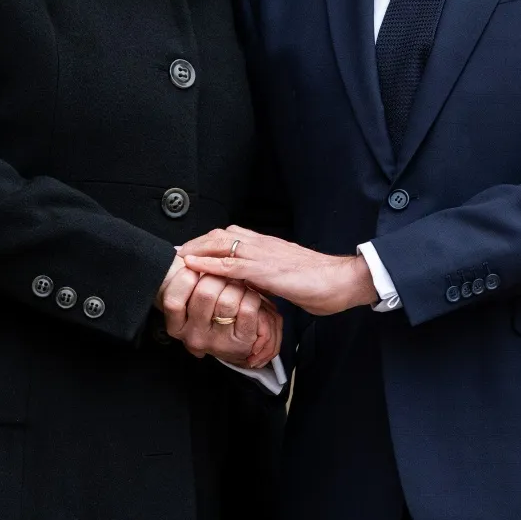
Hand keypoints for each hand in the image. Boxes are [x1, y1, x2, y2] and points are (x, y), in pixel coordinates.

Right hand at [158, 255, 281, 367]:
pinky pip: (247, 308)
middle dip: (217, 276)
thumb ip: (186, 280)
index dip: (185, 277)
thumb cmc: (213, 308)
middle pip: (204, 293)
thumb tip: (184, 255)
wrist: (240, 335)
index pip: (173, 300)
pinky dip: (251, 296)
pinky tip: (249, 296)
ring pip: (228, 300)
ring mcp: (217, 342)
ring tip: (237, 286)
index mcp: (176, 326)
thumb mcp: (192, 297)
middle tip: (222, 275)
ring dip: (236, 286)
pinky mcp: (241, 342)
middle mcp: (194, 337)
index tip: (194, 265)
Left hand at [179, 227, 378, 316]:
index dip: (206, 242)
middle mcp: (263, 244)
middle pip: (220, 235)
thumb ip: (268, 275)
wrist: (344, 281)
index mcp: (268, 245)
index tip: (189, 251)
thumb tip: (253, 283)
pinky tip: (196, 268)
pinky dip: (211, 265)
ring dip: (197, 251)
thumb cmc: (320, 282)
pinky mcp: (269, 271)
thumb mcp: (287, 277)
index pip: (230, 236)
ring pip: (222, 245)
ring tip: (178, 259)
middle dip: (195, 244)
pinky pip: (234, 266)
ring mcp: (265, 255)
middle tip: (176, 255)